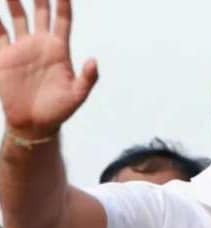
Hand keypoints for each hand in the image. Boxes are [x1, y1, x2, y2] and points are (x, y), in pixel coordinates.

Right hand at [0, 0, 97, 138]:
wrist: (35, 124)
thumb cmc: (59, 110)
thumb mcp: (77, 95)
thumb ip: (88, 78)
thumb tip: (94, 61)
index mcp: (59, 50)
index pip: (62, 20)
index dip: (63, 3)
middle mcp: (40, 45)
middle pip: (40, 12)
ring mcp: (21, 49)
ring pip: (17, 17)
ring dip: (13, 2)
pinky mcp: (4, 58)